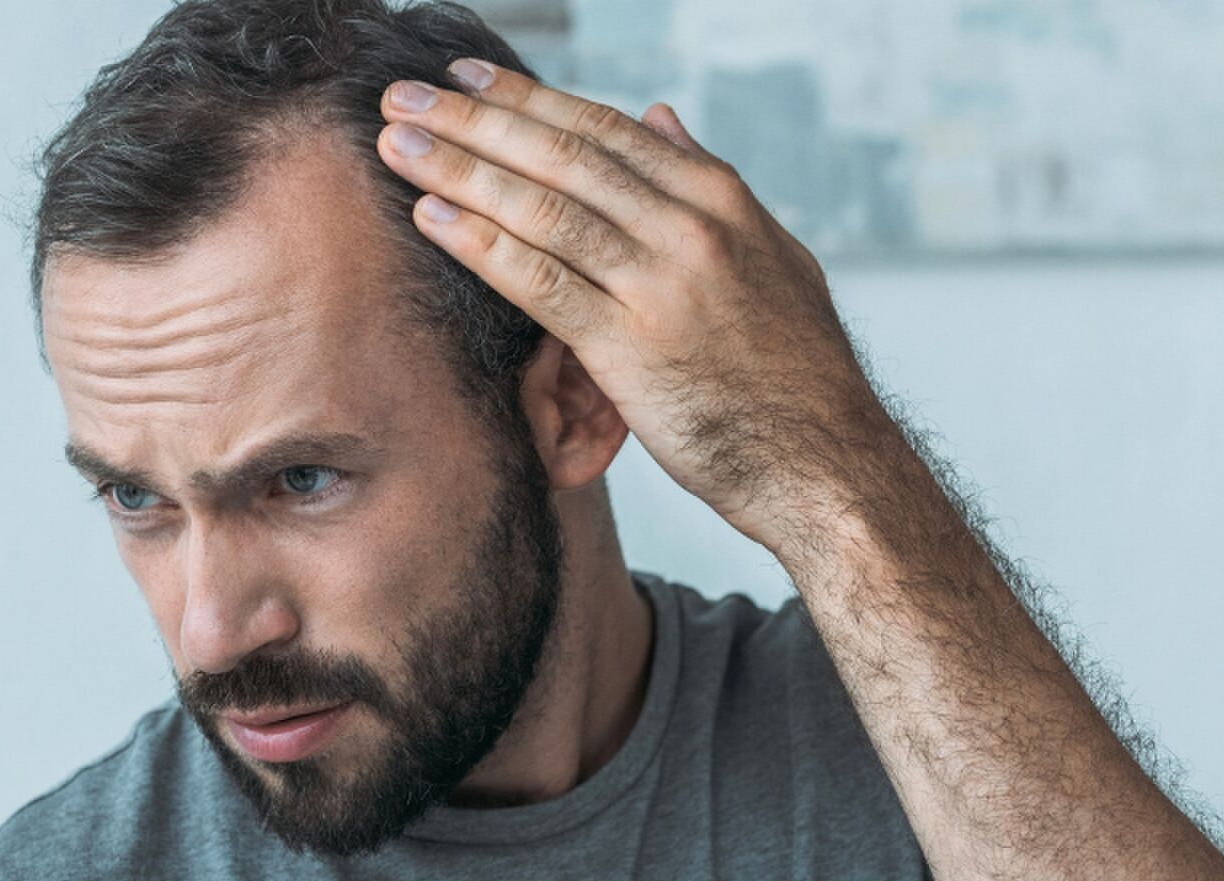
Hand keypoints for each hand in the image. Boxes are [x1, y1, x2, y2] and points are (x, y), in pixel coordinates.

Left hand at [376, 59, 905, 554]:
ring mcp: (660, 286)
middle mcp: (690, 229)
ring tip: (397, 143)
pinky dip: (482, 246)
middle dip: (475, 119)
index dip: (527, 99)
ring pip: (543, 208)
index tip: (467, 77)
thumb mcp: (772, 254)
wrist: (826, 461)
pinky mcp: (631, 350)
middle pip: (563, 156)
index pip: (604, 130)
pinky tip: (432, 218)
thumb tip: (660, 115)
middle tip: (407, 94)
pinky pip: (541, 283)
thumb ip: (709, 183)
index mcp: (719, 199)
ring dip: (460, 169)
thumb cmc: (796, 368)